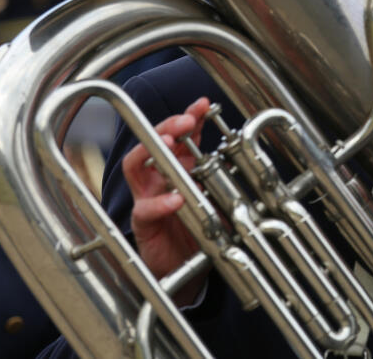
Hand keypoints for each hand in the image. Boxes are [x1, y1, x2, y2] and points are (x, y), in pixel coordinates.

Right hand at [123, 96, 210, 304]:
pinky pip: (145, 209)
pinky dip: (162, 203)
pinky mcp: (142, 223)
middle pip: (152, 142)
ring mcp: (147, 198)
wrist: (186, 268)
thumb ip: (220, 176)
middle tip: (185, 119)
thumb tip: (236, 152)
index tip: (203, 104)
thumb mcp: (215, 197)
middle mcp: (158, 178)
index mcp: (176, 168)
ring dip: (152, 150)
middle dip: (167, 125)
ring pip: (136, 166)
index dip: (189, 116)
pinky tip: (177, 198)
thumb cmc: (198, 229)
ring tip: (169, 140)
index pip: (179, 136)